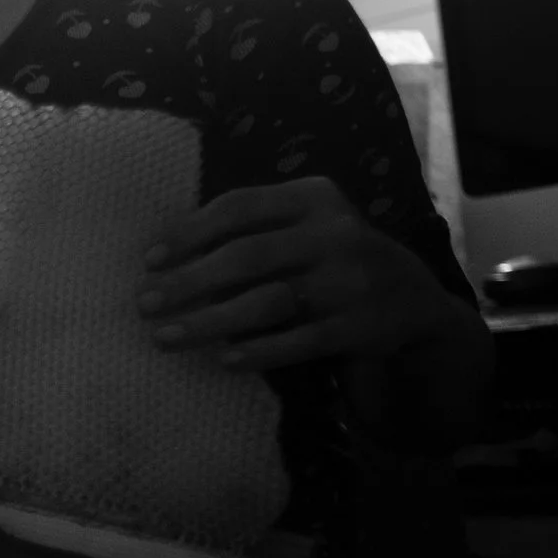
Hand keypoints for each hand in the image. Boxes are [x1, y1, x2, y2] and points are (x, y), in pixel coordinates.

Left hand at [136, 177, 456, 372]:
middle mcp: (337, 232)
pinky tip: (223, 360)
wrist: (412, 302)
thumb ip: (251, 232)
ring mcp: (353, 279)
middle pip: (247, 255)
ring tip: (165, 337)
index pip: (239, 207)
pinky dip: (259, 351)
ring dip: (210, 321)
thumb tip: (163, 257)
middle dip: (188, 281)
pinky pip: (301, 340)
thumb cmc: (329, 262)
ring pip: (269, 301)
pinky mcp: (363, 325)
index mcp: (314, 197)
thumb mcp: (303, 229)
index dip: (188, 232)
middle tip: (144, 304)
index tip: (148, 260)